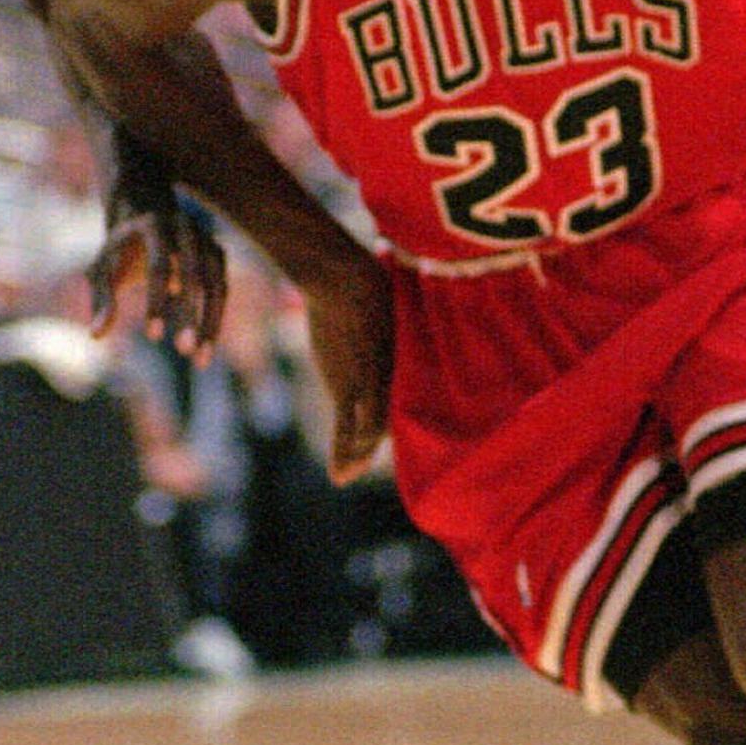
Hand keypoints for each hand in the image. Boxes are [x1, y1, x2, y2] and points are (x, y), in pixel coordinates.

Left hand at [87, 141, 227, 356]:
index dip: (157, 301)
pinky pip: (221, 290)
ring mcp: (205, 241)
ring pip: (217, 284)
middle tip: (184, 352)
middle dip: (191, 315)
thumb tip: (96, 336)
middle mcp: (186, 230)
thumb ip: (102, 299)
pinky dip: (215, 318)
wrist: (143, 212)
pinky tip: (204, 346)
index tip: (152, 337)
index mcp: (154, 226)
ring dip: (211, 323)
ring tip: (201, 361)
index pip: (160, 266)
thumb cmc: (118, 250)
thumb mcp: (102, 269)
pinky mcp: (216, 254)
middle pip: (195, 274)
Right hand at [300, 247, 393, 482]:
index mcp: (404, 356)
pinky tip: (339, 477)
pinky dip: (342, 455)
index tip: (399, 431)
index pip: (406, 397)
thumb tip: (388, 267)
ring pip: (369, 432)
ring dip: (359, 455)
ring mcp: (369, 384)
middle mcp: (392, 376)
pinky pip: (346, 430)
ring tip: (350, 474)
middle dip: (380, 441)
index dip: (402, 416)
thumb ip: (389, 298)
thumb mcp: (388, 291)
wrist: (340, 276)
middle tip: (374, 462)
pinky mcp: (345, 387)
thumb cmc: (366, 273)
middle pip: (391, 419)